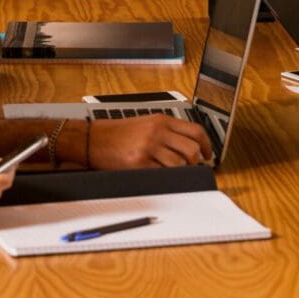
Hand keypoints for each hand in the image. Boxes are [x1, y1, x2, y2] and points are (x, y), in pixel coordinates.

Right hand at [88, 115, 213, 167]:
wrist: (91, 139)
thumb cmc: (116, 133)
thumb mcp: (145, 123)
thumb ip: (167, 131)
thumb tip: (188, 146)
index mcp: (161, 120)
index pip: (195, 131)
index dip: (207, 144)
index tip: (207, 154)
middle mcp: (157, 131)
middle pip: (191, 149)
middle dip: (195, 162)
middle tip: (191, 167)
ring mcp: (148, 147)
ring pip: (179, 164)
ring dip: (180, 171)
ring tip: (171, 171)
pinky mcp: (139, 162)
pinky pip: (162, 174)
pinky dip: (165, 177)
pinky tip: (158, 174)